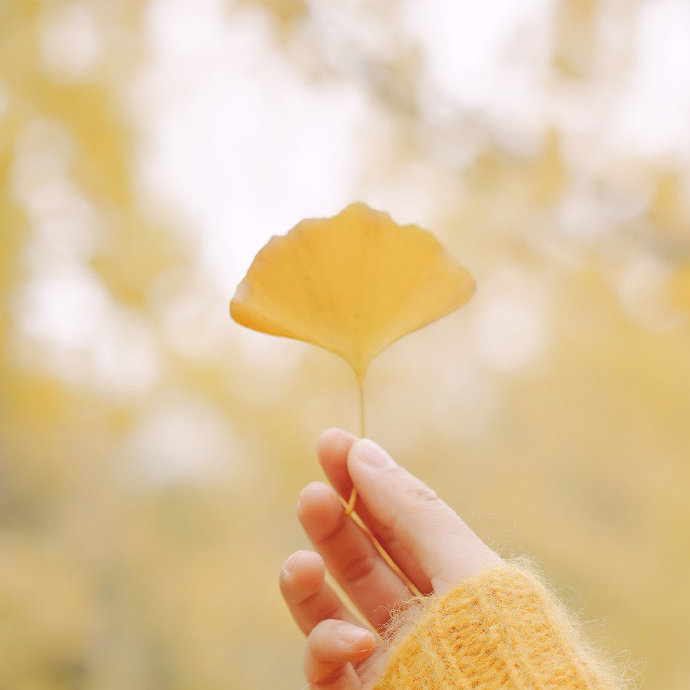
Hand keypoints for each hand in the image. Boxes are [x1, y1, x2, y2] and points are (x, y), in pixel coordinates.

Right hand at [280, 428, 500, 688]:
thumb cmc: (511, 654)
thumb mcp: (468, 570)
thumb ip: (413, 513)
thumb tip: (362, 450)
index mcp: (452, 581)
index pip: (399, 520)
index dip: (364, 480)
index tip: (332, 443)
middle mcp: (418, 619)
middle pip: (361, 559)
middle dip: (333, 522)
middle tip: (313, 492)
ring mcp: (390, 661)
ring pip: (331, 611)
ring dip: (309, 583)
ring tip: (301, 564)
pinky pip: (327, 670)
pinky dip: (327, 650)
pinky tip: (350, 641)